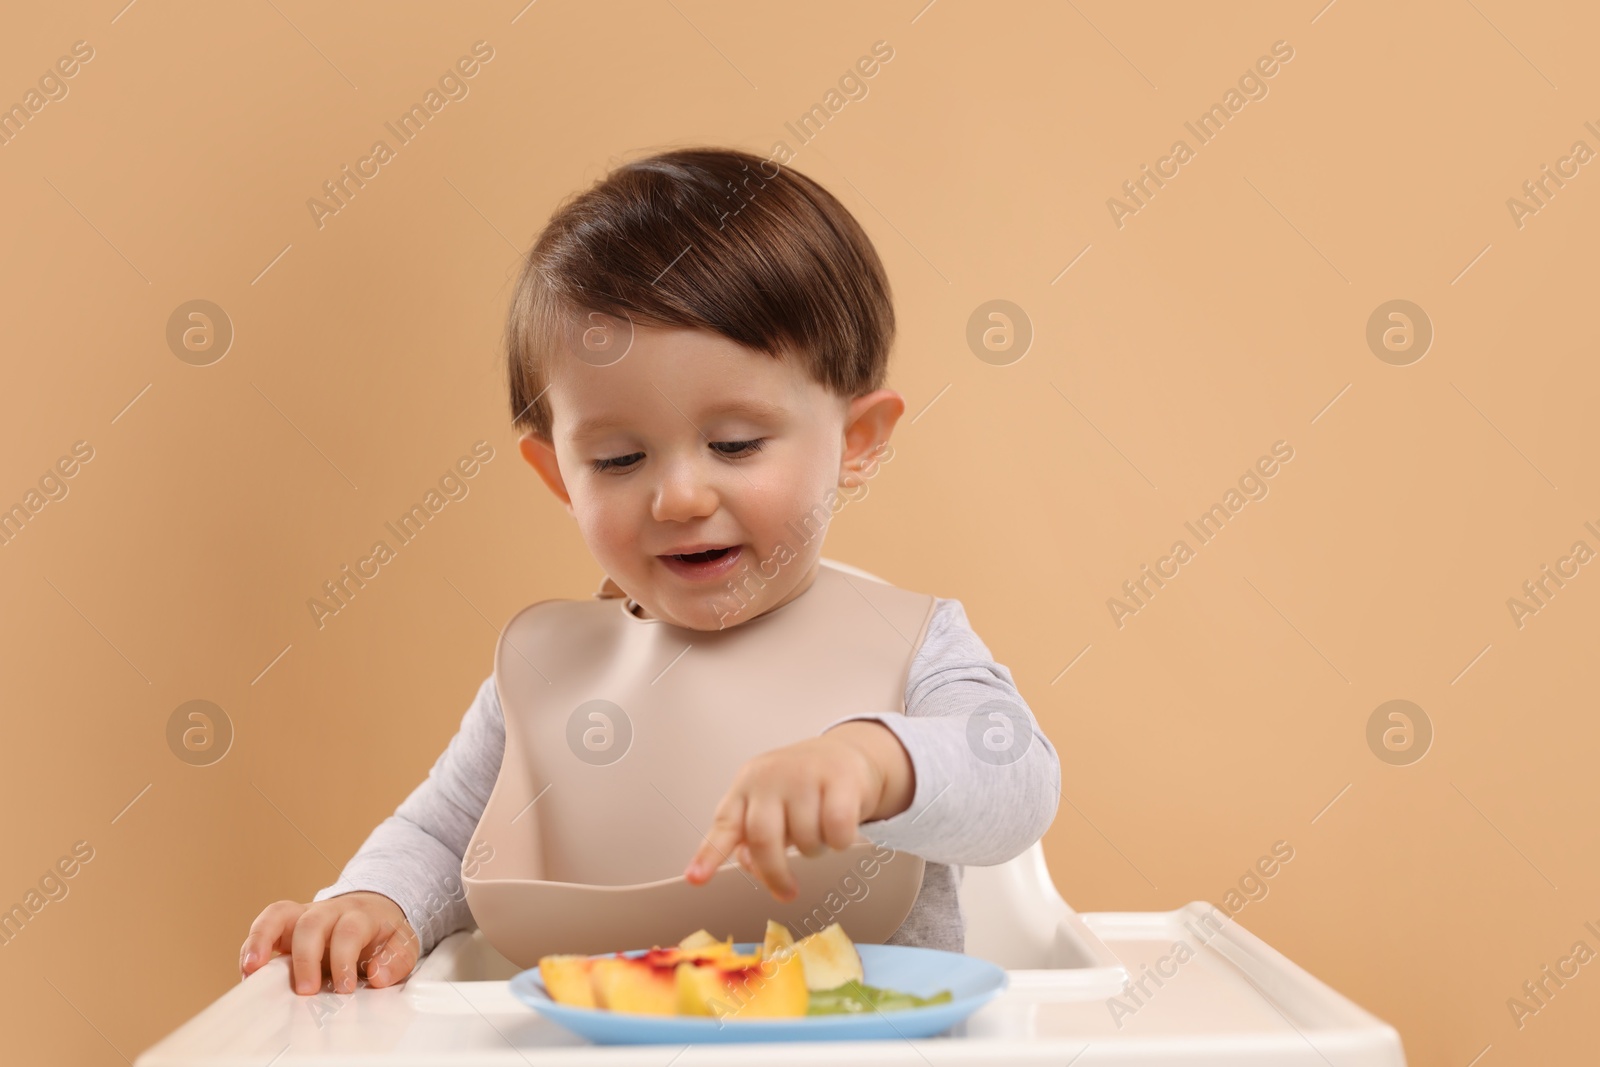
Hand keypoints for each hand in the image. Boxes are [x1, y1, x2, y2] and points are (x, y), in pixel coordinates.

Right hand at [239, 891, 417, 994]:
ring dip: (263, 940)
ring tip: (253, 969)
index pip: (349, 930)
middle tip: (306, 990)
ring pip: (281, 915)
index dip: (344, 959)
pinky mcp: (287, 924)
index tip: (344, 988)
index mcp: (361, 916)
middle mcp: (330, 911)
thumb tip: (378, 976)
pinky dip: (253, 944)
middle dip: (306, 957)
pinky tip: (248, 968)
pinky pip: (265, 924)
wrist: (374, 910)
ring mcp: (305, 914)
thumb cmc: (383, 934)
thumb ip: (396, 960)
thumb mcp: (403, 945)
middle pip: (313, 922)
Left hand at [682, 720, 913, 899]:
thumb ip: (753, 838)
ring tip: (818, 833)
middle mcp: (771, 777)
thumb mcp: (770, 808)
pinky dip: (840, 841)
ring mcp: (805, 774)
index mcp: (746, 786)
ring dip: (814, 850)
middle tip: (787, 892)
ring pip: (805, 839)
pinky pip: (837, 831)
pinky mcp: (840, 778)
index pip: (724, 824)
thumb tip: (752, 864)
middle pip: (763, 839)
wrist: (845, 754)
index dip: (708, 855)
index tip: (695, 879)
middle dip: (775, 873)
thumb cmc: (801, 789)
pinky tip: (840, 829)